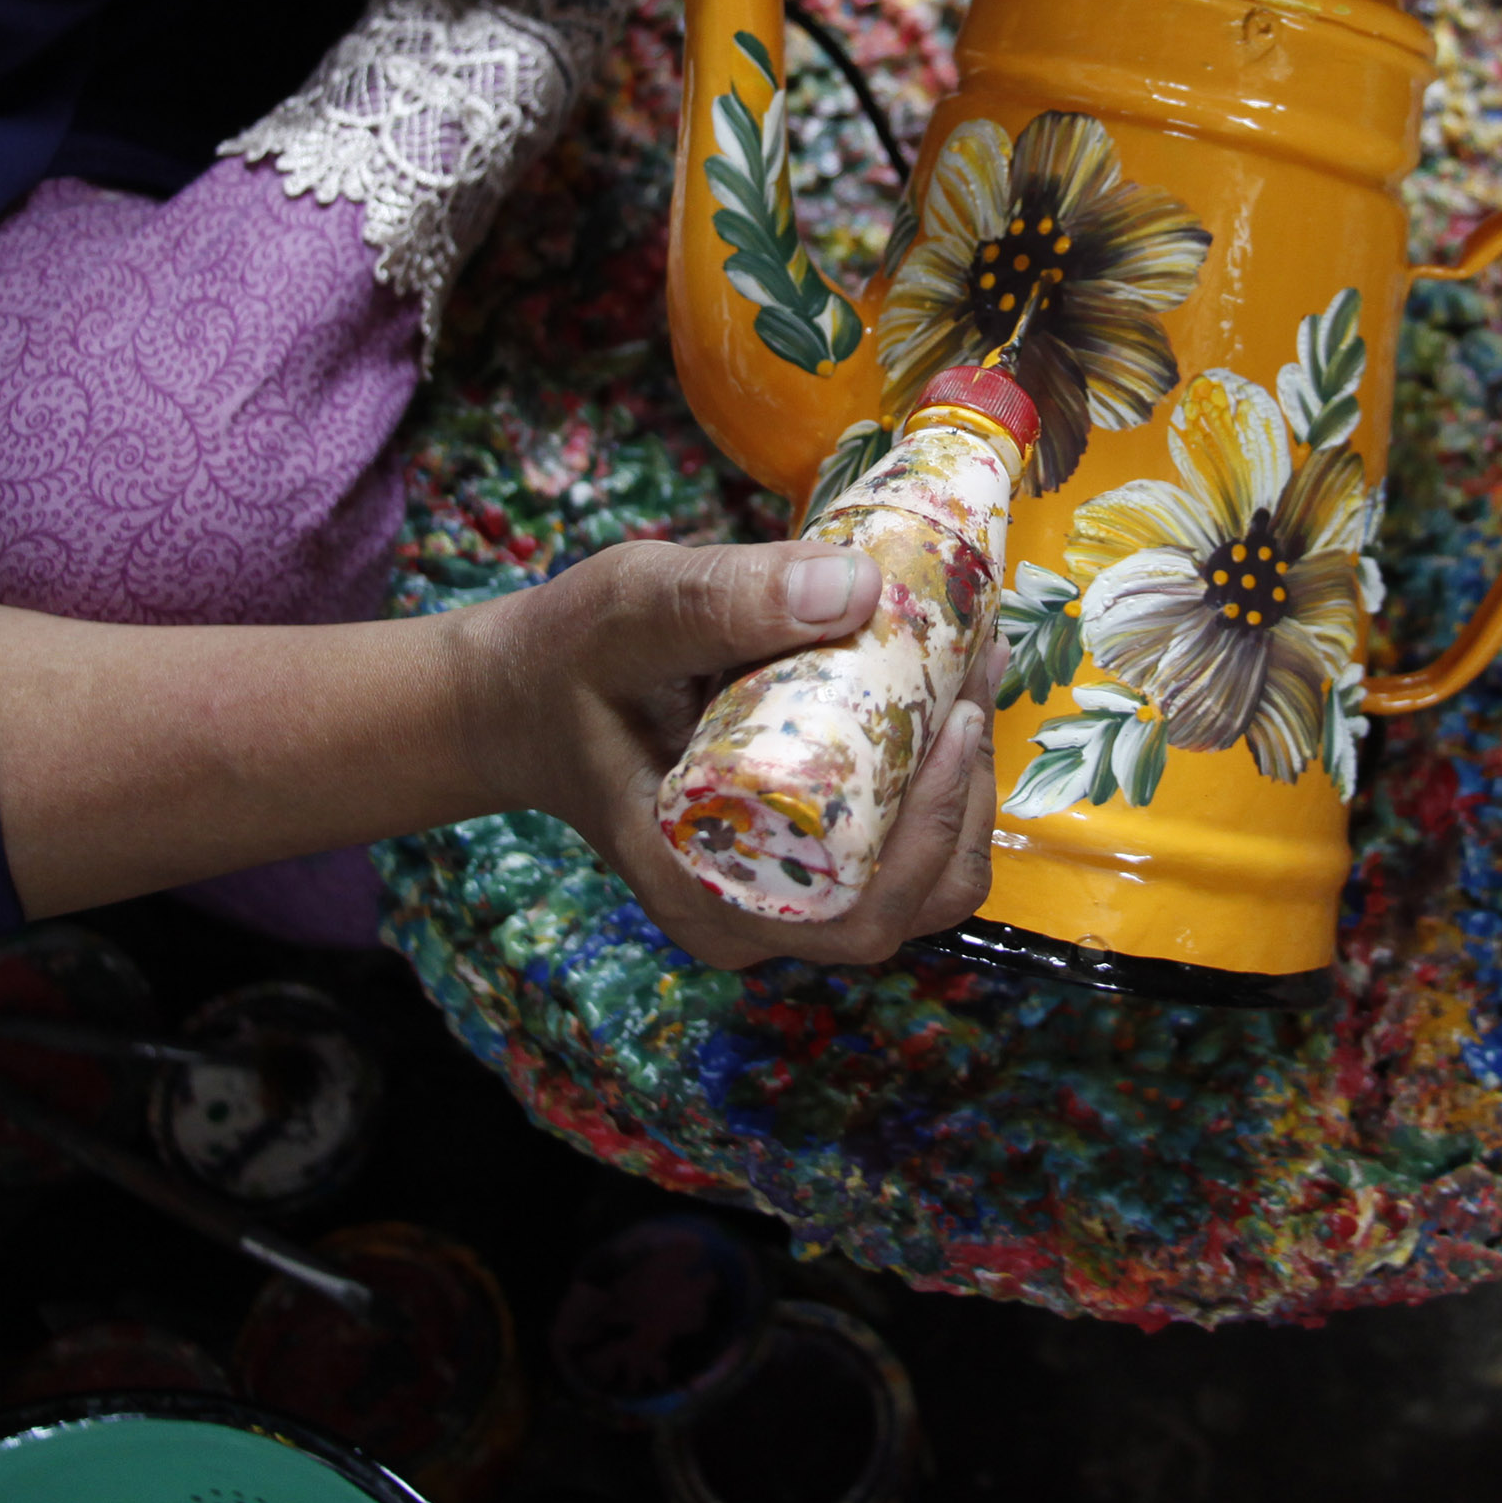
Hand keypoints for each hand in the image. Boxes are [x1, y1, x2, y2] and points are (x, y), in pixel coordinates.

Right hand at [454, 538, 1001, 967]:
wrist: (526, 697)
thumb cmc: (570, 661)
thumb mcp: (629, 611)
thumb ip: (723, 597)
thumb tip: (857, 585)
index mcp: (705, 892)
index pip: (858, 914)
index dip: (931, 832)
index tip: (953, 717)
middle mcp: (752, 917)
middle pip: (913, 900)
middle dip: (968, 791)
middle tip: (974, 668)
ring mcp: (780, 895)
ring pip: (922, 879)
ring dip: (966, 781)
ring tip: (970, 668)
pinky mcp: (802, 856)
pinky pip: (898, 843)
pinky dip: (938, 774)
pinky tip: (944, 686)